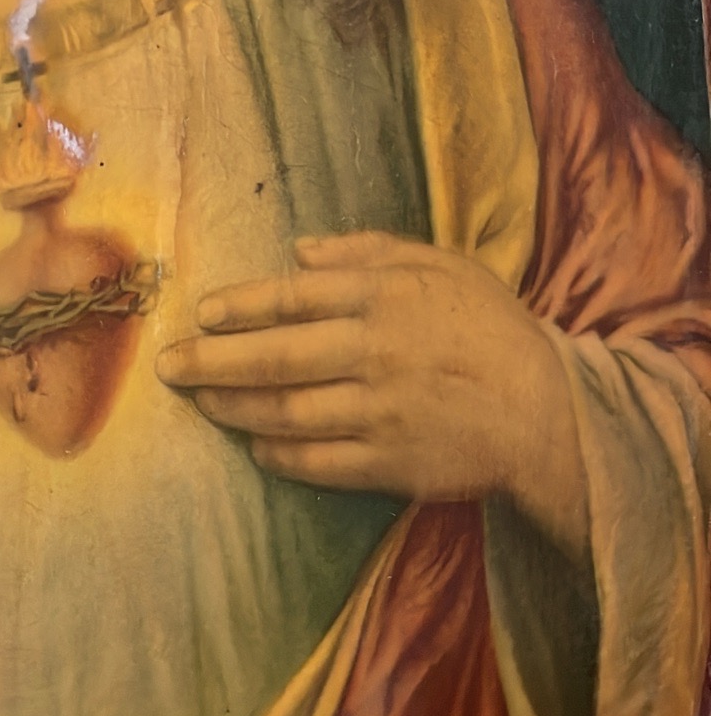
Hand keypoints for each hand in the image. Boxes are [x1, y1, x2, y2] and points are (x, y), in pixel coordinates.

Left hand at [156, 232, 586, 561]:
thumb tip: (299, 253)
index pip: (292, 298)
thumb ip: (367, 252)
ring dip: (234, 408)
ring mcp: (379, 413)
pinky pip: (318, 461)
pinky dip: (279, 453)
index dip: (239, 306)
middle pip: (273, 357)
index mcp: (384, 298)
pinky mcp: (389, 463)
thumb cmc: (490, 327)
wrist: (547, 410)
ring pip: (286, 412)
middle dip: (211, 362)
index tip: (201, 313)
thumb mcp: (440, 264)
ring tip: (200, 402)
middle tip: (168, 366)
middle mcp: (373, 352)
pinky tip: (255, 443)